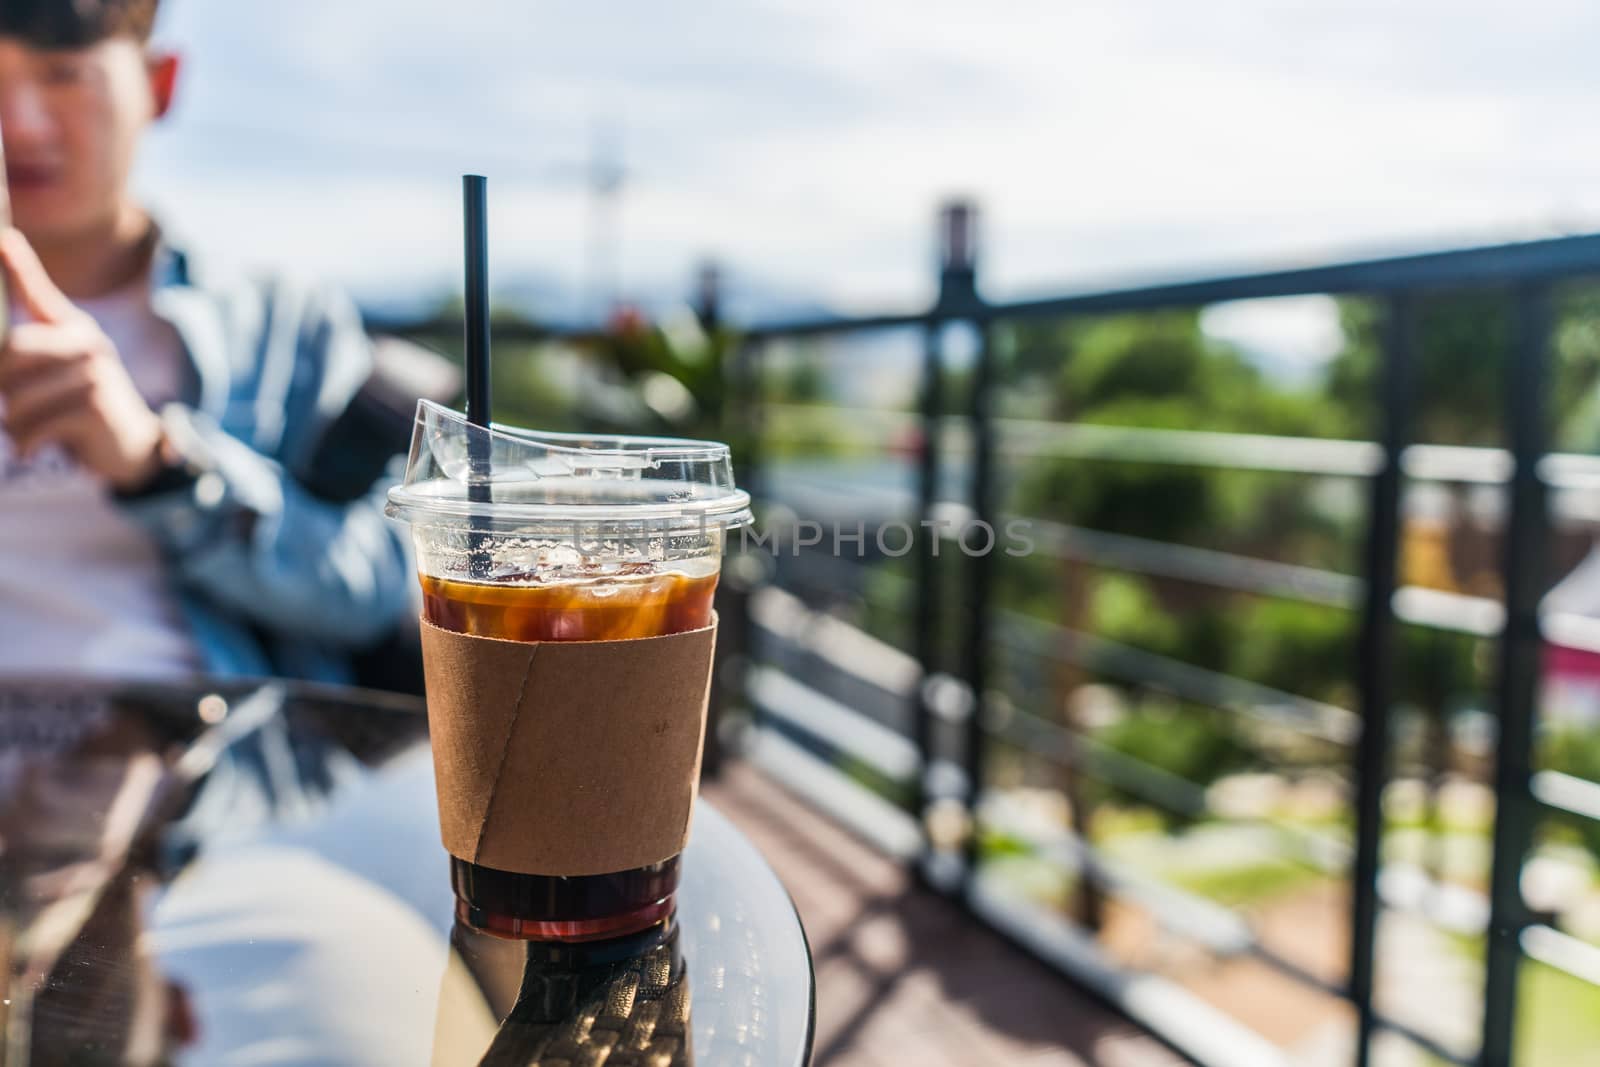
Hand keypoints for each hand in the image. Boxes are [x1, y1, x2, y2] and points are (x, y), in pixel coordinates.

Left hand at [0, 228, 165, 489]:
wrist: (128, 444)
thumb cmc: (79, 397)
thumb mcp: (60, 358)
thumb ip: (29, 326)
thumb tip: (4, 249)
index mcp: (72, 326)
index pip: (33, 290)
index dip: (16, 263)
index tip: (2, 237)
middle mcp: (86, 342)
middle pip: (11, 354)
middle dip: (1, 388)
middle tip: (11, 406)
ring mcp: (93, 375)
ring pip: (17, 396)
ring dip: (12, 423)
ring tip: (24, 429)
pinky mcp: (94, 409)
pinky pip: (34, 424)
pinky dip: (25, 442)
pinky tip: (33, 445)